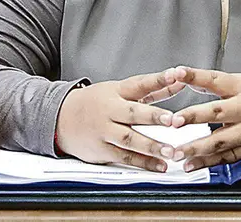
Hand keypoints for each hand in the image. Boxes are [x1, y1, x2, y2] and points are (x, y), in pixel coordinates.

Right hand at [55, 68, 186, 171]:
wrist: (60, 118)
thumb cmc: (96, 102)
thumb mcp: (120, 90)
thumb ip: (153, 88)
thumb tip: (180, 81)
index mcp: (116, 92)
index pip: (140, 83)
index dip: (159, 80)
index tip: (177, 76)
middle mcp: (110, 110)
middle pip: (132, 113)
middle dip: (153, 117)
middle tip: (173, 121)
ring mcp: (104, 131)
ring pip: (129, 139)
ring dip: (151, 146)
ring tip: (170, 151)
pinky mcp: (102, 150)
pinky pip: (125, 157)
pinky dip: (143, 163)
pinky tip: (159, 165)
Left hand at [169, 67, 240, 170]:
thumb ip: (224, 85)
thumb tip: (195, 83)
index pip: (215, 79)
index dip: (195, 76)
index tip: (177, 72)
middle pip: (215, 113)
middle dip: (192, 117)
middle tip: (173, 122)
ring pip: (219, 141)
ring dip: (196, 148)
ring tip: (177, 153)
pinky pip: (227, 158)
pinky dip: (208, 163)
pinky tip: (192, 166)